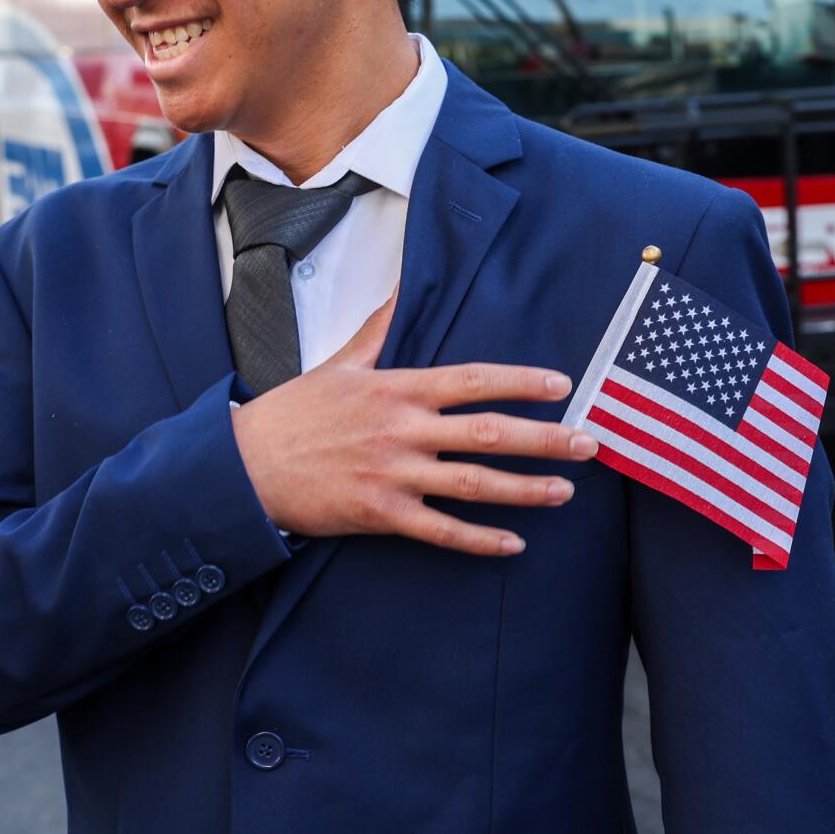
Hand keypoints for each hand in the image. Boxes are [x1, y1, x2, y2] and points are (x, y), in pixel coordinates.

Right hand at [231, 292, 597, 555]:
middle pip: (488, 432)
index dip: (521, 381)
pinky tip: (514, 545)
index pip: (472, 380)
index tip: (562, 384)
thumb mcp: (340, 363)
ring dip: (525, 489)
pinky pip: (440, 530)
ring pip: (473, 483)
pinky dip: (479, 540)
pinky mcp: (380, 513)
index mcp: (396, 388)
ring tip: (565, 492)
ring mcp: (393, 473)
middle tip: (589, 443)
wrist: (244, 464)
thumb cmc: (293, 413)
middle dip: (545, 438)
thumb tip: (402, 289)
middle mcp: (401, 428)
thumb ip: (379, 329)